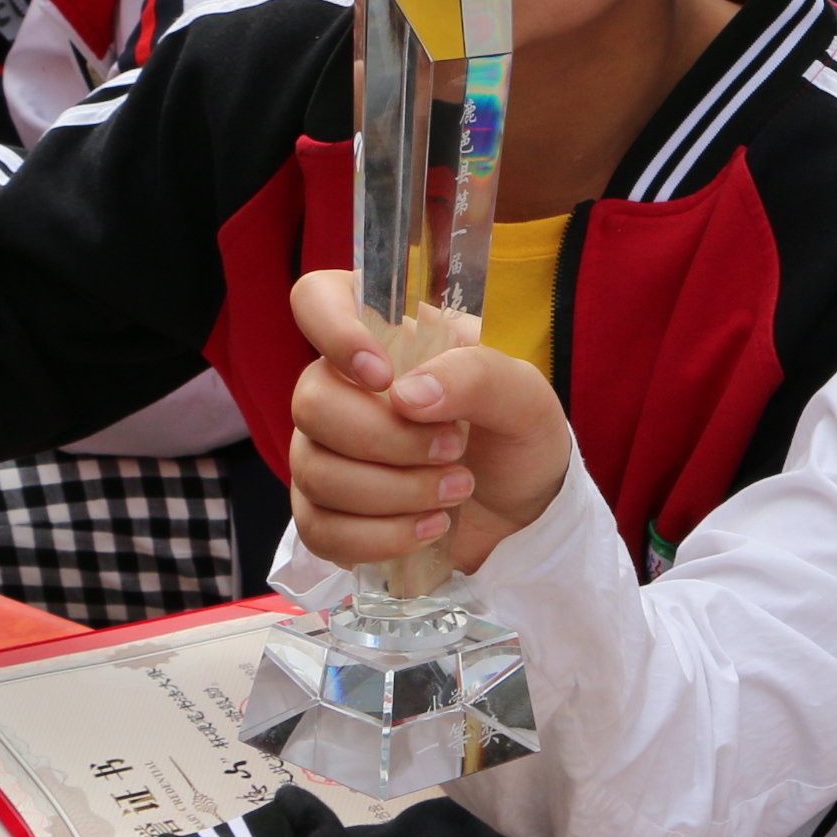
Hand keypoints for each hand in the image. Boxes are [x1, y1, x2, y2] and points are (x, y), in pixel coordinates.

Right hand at [286, 267, 574, 573]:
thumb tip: (406, 396)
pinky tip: (430, 528)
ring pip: (314, 472)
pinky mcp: (326, 513)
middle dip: (388, 440)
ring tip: (457, 491)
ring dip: (395, 493)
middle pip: (311, 403)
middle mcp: (342, 389)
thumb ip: (475, 377)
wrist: (525, 513)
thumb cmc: (519, 437)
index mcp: (386, 338)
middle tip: (455, 450)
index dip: (333, 330)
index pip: (317, 299)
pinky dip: (380, 537)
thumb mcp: (524, 396)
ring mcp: (326, 453)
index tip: (383, 375)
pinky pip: (318, 529)